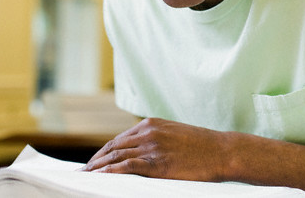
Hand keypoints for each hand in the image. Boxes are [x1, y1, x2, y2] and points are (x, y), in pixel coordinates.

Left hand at [82, 117, 227, 181]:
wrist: (223, 151)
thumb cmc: (204, 146)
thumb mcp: (176, 135)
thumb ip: (157, 139)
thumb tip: (142, 152)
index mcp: (152, 124)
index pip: (119, 139)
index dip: (103, 153)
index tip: (93, 164)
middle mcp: (148, 132)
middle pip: (112, 147)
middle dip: (95, 162)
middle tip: (82, 174)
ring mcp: (152, 147)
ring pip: (115, 157)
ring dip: (96, 168)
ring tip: (84, 179)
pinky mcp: (157, 163)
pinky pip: (127, 167)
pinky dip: (110, 172)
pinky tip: (99, 178)